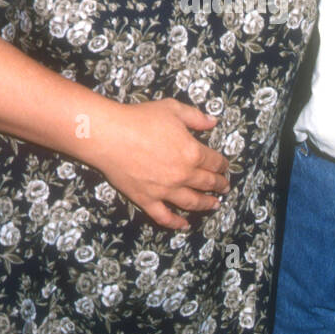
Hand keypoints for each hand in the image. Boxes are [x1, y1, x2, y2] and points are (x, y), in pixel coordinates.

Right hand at [89, 97, 229, 229]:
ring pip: (192, 202)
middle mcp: (183, 175)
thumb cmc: (139, 119)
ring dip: (206, 205)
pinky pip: (165, 217)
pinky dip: (176, 223)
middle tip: (225, 187)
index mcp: (192, 152)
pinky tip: (185, 225)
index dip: (222, 165)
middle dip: (219, 185)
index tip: (225, 167)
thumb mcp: (172, 109)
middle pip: (207, 183)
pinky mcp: (147, 200)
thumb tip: (213, 121)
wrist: (109, 135)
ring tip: (215, 205)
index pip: (214, 162)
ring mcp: (165, 190)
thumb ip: (195, 117)